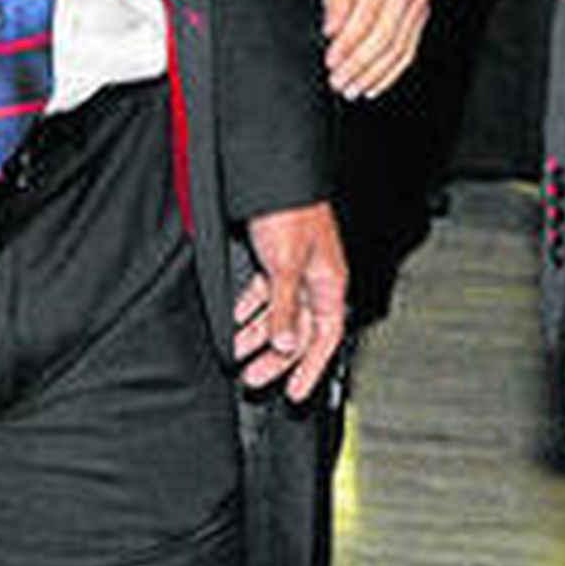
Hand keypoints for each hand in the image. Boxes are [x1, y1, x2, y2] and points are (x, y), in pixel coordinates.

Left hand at [236, 202, 347, 401]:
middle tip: (254, 378)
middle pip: (298, 330)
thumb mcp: (285, 264)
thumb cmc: (289, 209)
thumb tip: (287, 345)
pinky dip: (249, 308)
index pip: (326, 337)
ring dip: (257, 334)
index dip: (311, 367)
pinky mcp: (275, 256)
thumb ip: (286, 307)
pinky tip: (234, 318)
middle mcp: (315, 278)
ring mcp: (294, 267)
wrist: (270, 174)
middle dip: (276, 357)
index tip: (295, 391)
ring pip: (278, 312)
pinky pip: (265, 292)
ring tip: (237, 352)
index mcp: (329, 282)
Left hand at [322, 0, 431, 99]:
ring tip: (354, 89)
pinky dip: (393, 71)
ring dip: (374, 74)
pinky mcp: (423, 14)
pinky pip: (410, 49)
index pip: (364, 19)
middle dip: (358, 66)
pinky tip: (377, 82)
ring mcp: (418, 4)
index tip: (330, 61)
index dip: (347, 45)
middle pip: (383, 39)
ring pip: (398, 50)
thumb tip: (331, 30)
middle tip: (339, 82)